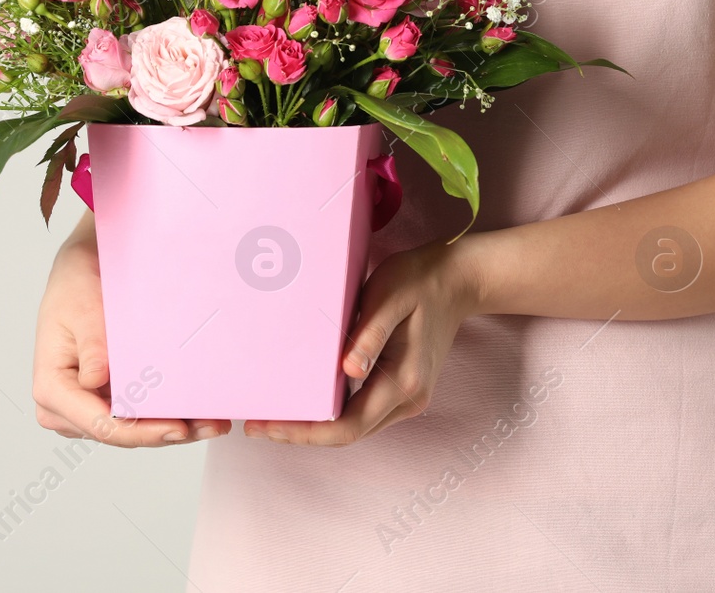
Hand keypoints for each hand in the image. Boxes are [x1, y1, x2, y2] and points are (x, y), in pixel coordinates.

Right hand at [32, 220, 228, 445]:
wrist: (80, 270)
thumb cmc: (75, 286)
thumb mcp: (82, 309)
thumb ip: (91, 345)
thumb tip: (94, 380)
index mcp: (52, 390)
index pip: (102, 425)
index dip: (142, 433)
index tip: (179, 428)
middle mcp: (65, 409)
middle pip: (122, 434)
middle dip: (166, 433)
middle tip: (212, 426)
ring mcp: (86, 407)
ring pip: (133, 430)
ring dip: (172, 427)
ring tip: (214, 422)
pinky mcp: (105, 399)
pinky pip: (136, 415)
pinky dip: (166, 414)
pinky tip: (198, 412)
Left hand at [243, 240, 480, 445]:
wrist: (459, 280)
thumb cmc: (420, 280)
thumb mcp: (391, 296)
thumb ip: (370, 334)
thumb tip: (348, 371)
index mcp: (403, 381)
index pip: (347, 427)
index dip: (304, 434)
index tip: (265, 425)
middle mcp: (408, 399)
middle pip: (347, 434)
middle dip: (300, 434)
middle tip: (256, 423)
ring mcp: (407, 397)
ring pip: (353, 426)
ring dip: (314, 427)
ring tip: (273, 413)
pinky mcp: (402, 387)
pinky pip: (360, 411)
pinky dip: (330, 413)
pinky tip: (305, 400)